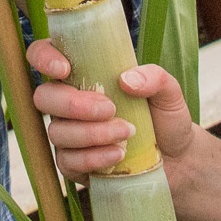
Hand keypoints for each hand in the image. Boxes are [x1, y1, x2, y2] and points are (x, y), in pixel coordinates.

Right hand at [27, 39, 193, 179]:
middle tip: (110, 108)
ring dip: (91, 133)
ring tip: (126, 132)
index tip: (65, 69)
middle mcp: (68, 102)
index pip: (43, 56)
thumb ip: (154, 78)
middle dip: (73, 104)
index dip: (44, 58)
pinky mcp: (73, 164)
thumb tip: (126, 80)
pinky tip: (118, 154)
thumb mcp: (169, 92)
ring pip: (57, 132)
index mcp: (83, 73)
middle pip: (43, 97)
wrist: (177, 160)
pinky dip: (93, 158)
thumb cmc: (165, 118)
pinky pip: (67, 162)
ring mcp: (68, 134)